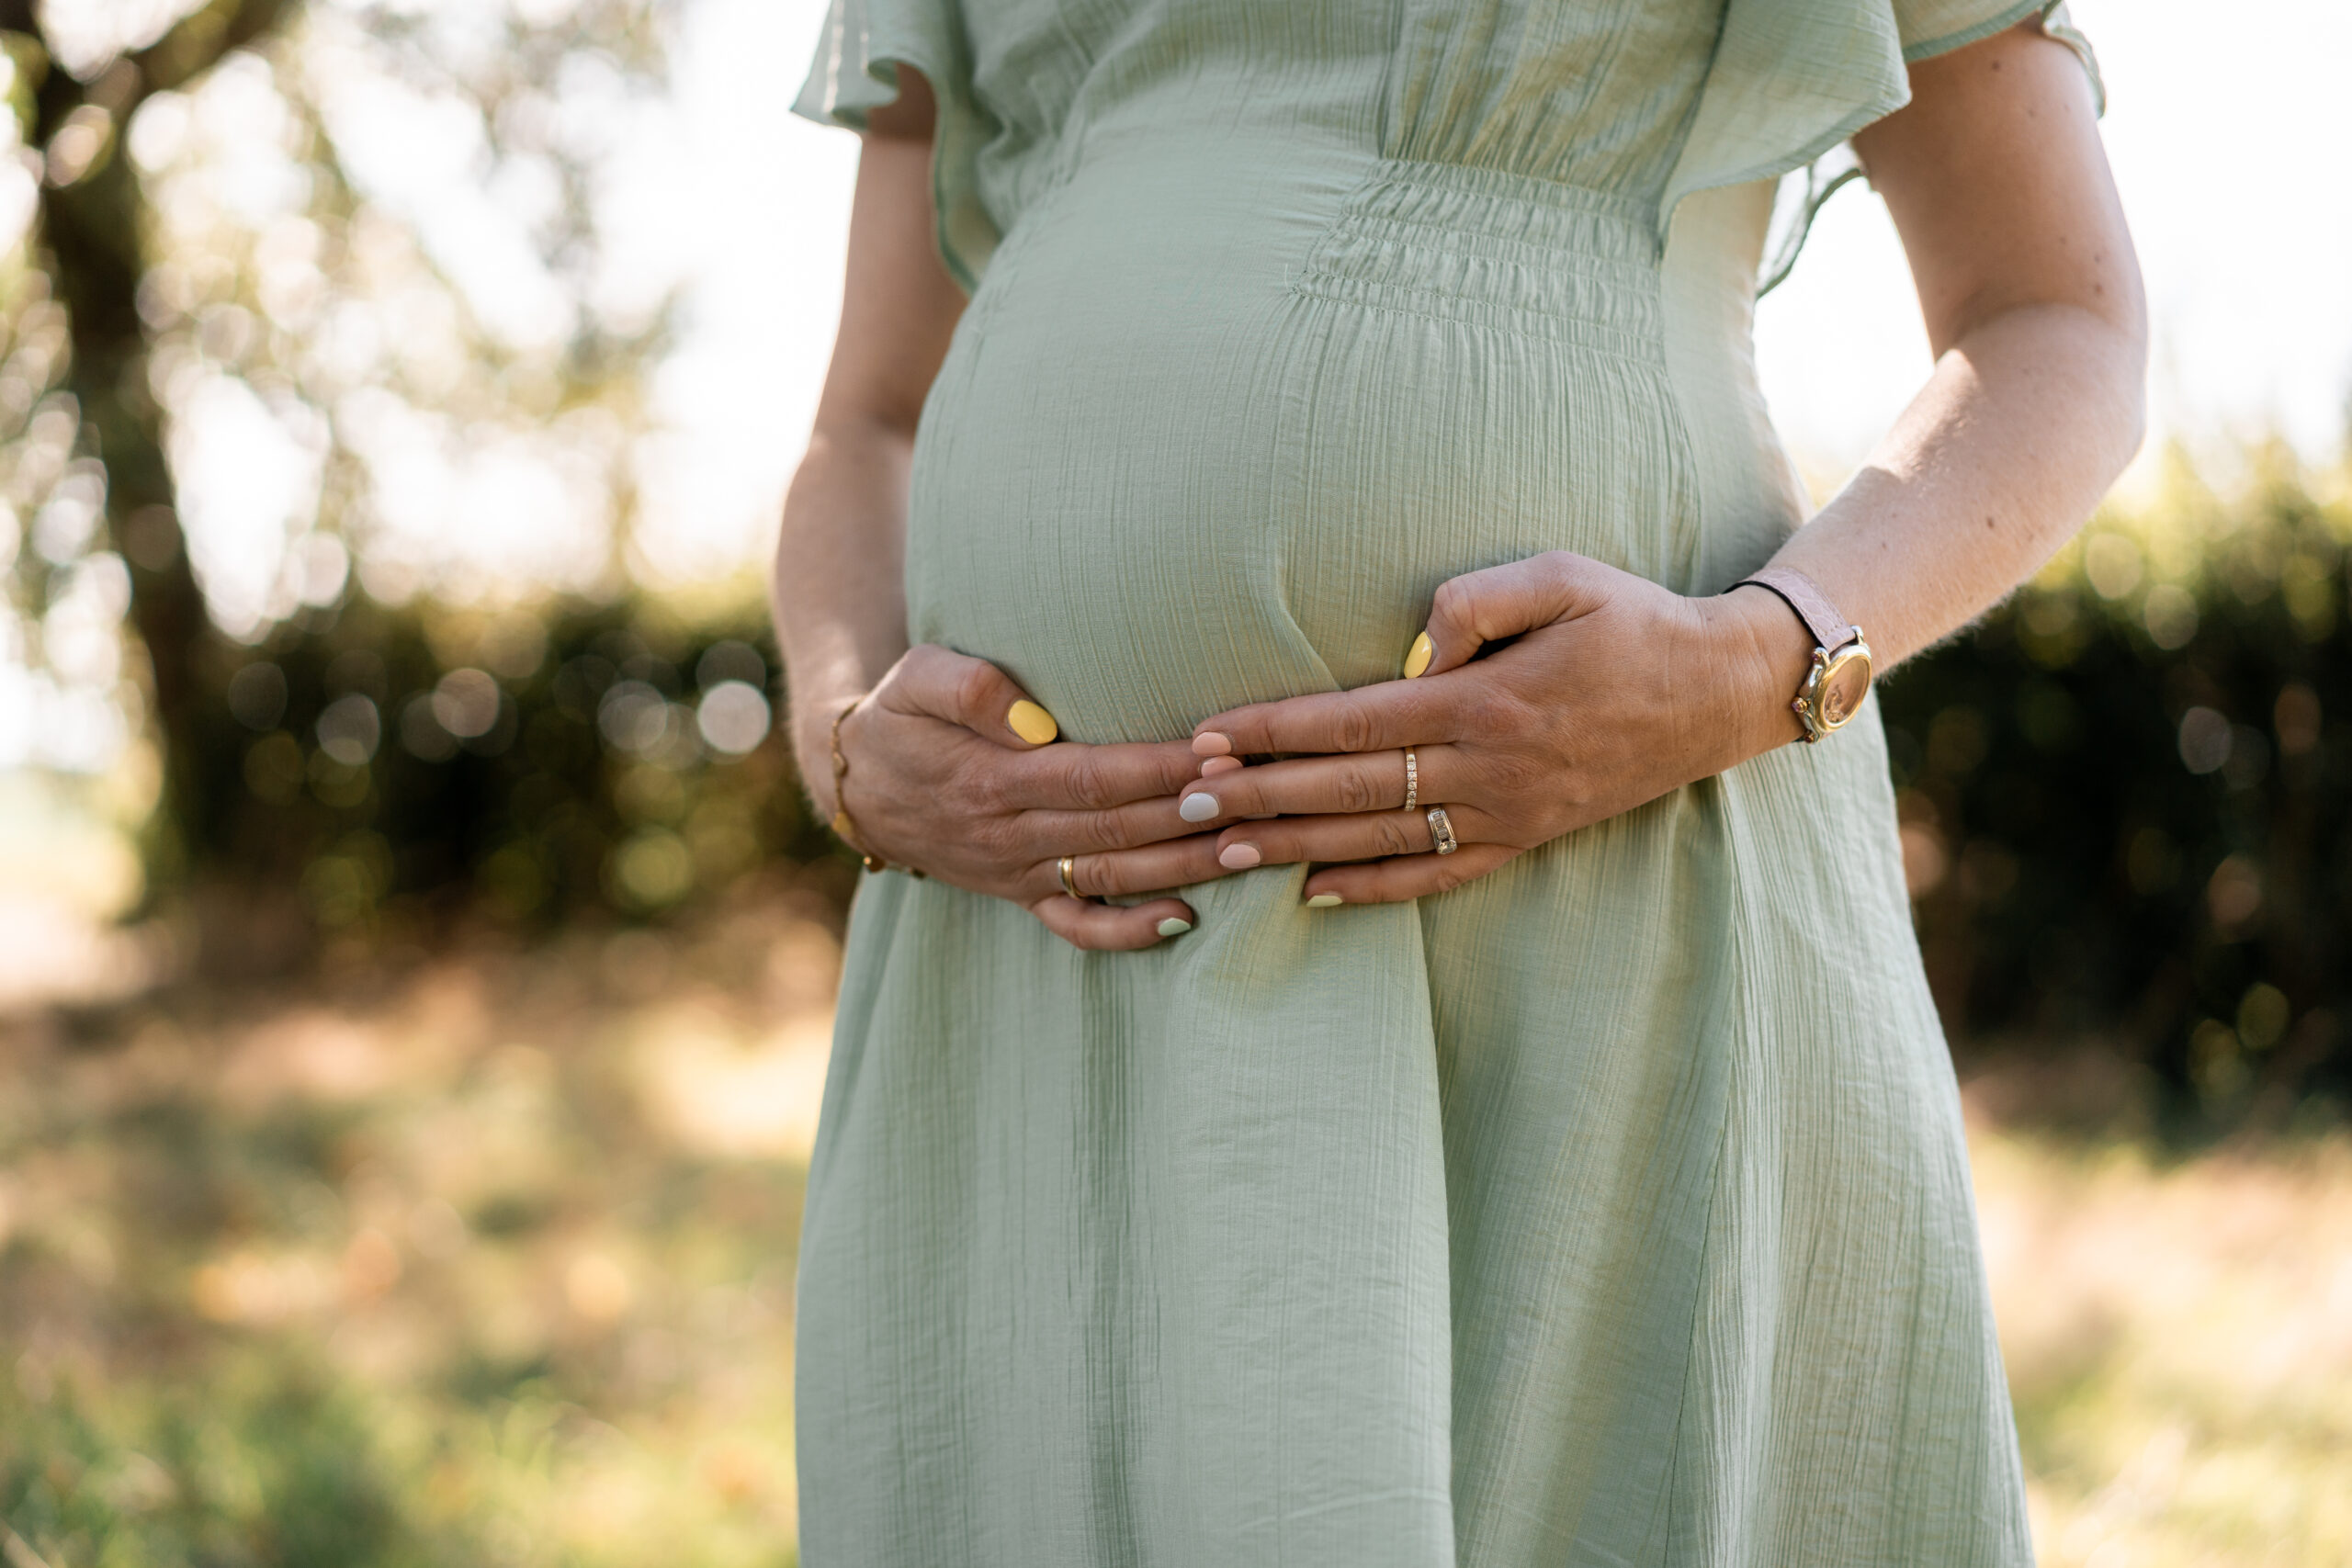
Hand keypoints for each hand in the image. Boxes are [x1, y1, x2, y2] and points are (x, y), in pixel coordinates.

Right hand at [821, 645, 1232, 948]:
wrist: (856, 782)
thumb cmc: (899, 715)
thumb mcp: (914, 678)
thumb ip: (968, 689)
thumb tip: (1032, 718)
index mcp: (990, 780)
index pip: (1092, 777)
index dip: (1158, 768)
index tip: (1216, 752)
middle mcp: (1010, 834)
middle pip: (1116, 829)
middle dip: (1190, 814)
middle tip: (1256, 795)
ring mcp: (1018, 871)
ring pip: (1111, 875)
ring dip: (1182, 866)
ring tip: (1248, 847)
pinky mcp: (1021, 893)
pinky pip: (1077, 925)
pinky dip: (1128, 931)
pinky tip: (1184, 919)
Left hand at [1172, 552, 1809, 904]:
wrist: (1717, 693)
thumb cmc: (1631, 620)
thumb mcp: (1564, 576)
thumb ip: (1480, 597)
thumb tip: (1416, 637)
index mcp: (1487, 700)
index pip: (1355, 720)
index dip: (1275, 731)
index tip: (1209, 738)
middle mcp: (1488, 768)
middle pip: (1348, 788)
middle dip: (1258, 796)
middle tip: (1182, 804)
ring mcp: (1504, 813)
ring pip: (1377, 840)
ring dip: (1293, 847)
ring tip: (1220, 853)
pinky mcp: (1522, 840)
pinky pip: (1433, 875)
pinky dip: (1370, 889)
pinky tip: (1310, 893)